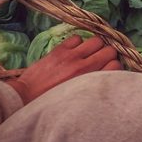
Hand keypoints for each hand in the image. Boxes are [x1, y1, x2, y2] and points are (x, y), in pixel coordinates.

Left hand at [7, 35, 121, 104]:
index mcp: (90, 82)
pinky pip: (77, 38)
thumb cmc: (52, 103)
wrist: (24, 97)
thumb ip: (94, 86)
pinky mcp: (59, 50)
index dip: (113, 66)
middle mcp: (85, 68)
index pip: (116, 65)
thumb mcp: (78, 99)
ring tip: (88, 53)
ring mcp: (72, 57)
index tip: (108, 69)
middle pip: (110, 50)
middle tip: (100, 60)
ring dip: (95, 46)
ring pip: (97, 40)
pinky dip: (78, 43)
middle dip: (108, 54)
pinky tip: (73, 51)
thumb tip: (107, 74)